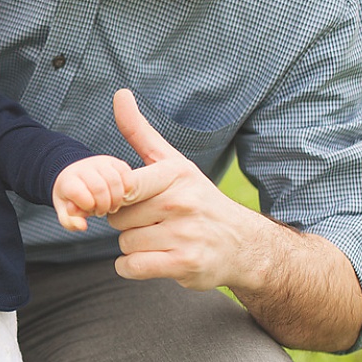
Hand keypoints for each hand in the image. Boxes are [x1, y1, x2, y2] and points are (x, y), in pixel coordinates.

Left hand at [53, 155, 133, 230]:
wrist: (76, 176)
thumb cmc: (72, 198)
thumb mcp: (65, 212)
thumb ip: (71, 221)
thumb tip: (83, 226)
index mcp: (68, 181)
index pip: (78, 192)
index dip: (87, 206)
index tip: (89, 209)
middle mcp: (84, 168)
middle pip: (99, 188)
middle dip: (104, 205)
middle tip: (102, 212)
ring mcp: (100, 163)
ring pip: (114, 180)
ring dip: (117, 199)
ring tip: (112, 206)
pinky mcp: (114, 162)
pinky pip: (126, 173)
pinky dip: (128, 187)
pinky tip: (122, 195)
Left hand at [109, 89, 266, 290]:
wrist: (244, 245)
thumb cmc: (199, 200)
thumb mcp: (174, 163)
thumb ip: (141, 133)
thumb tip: (119, 94)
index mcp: (175, 176)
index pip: (124, 186)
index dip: (118, 196)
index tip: (129, 200)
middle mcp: (181, 203)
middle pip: (117, 218)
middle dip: (128, 223)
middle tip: (155, 221)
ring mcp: (184, 235)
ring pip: (124, 243)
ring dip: (134, 246)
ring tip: (161, 238)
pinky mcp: (184, 264)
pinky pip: (131, 267)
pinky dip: (132, 267)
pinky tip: (153, 258)